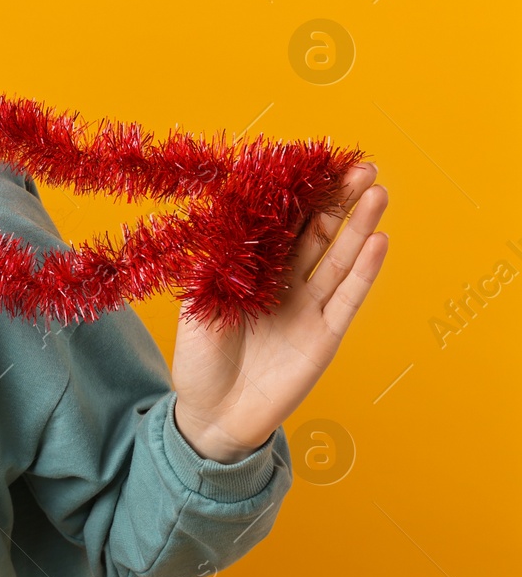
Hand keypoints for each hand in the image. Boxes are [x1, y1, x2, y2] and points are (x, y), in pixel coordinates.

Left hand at [169, 162, 389, 461]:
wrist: (212, 415)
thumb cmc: (199, 359)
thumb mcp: (198, 304)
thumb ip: (217, 264)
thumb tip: (226, 215)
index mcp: (253, 270)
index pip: (281, 223)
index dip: (299, 194)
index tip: (316, 161)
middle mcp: (286, 283)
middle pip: (318, 232)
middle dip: (338, 198)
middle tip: (361, 165)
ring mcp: (309, 307)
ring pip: (339, 257)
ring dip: (359, 224)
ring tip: (375, 190)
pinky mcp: (325, 334)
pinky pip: (348, 297)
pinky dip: (363, 270)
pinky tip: (379, 240)